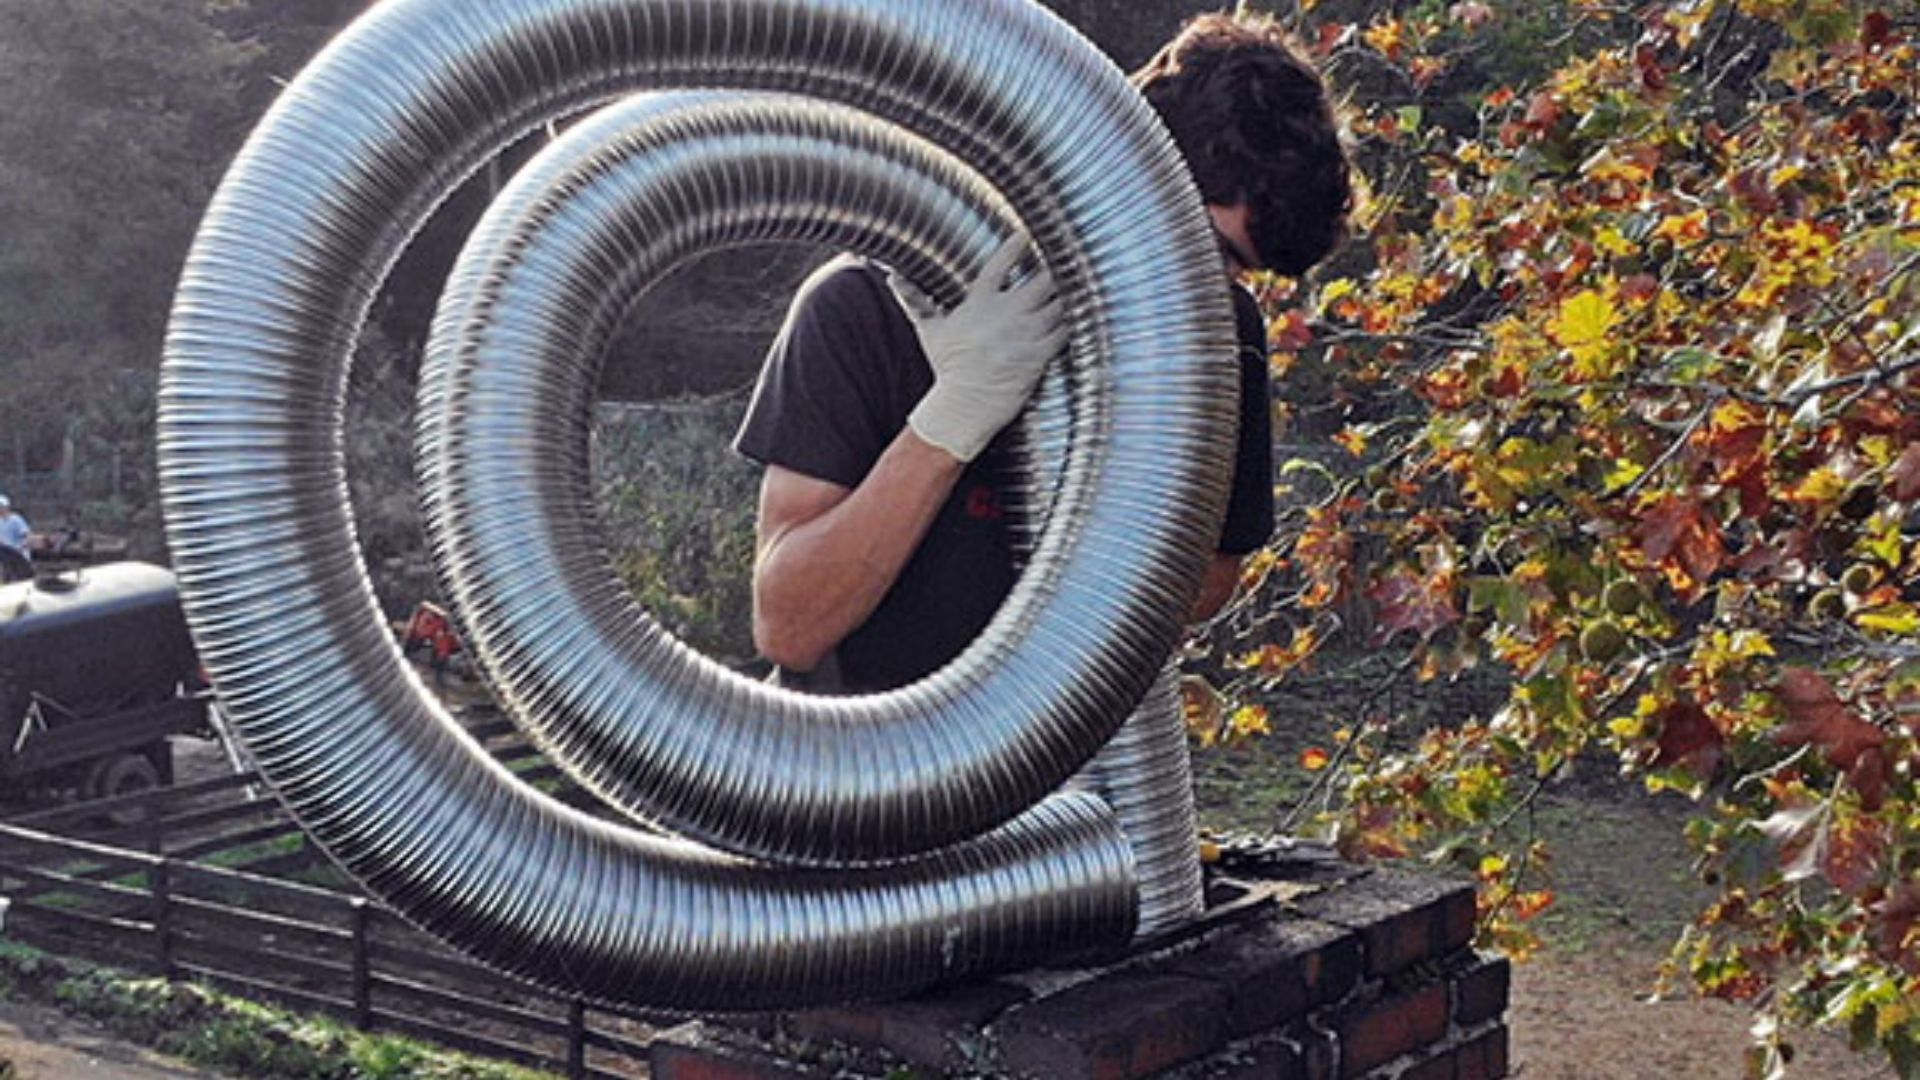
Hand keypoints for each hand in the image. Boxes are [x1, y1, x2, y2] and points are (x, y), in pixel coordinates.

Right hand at [893, 237, 1067, 461]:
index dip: (1016, 247)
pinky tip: (1087, 310)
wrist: (963, 405)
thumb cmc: (947, 368)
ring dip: (1073, 292)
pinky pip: (1066, 330)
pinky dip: (1077, 319)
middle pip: (1041, 280)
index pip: (1000, 265)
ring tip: (1088, 280)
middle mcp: (1004, 314)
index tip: (1028, 234)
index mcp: (979, 303)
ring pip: (1058, 303)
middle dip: (1059, 267)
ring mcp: (1024, 334)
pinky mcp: (1038, 354)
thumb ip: (916, 301)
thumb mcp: (930, 332)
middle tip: (1074, 255)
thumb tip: (893, 277)